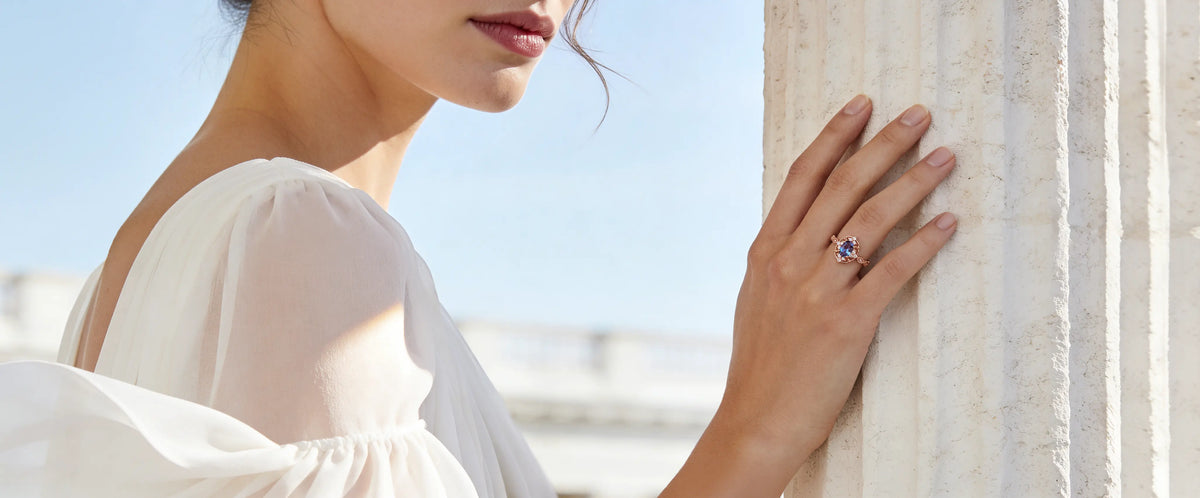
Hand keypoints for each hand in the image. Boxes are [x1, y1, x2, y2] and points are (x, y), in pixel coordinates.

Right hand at [662, 94, 957, 496]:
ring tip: (944, 157)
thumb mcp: (756, 299)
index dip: (835, 135)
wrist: (756, 420)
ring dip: (912, 182)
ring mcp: (816, 290)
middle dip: (884, 143)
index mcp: (765, 251)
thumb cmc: (761, 365)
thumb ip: (779, 260)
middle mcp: (789, 261)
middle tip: (920, 114)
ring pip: (869, 220)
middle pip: (842, 185)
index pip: (803, 176)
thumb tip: (805, 229)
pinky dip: (923, 243)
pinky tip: (948, 222)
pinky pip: (892, 271)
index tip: (862, 104)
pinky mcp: (846, 323)